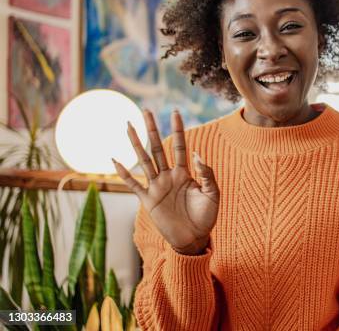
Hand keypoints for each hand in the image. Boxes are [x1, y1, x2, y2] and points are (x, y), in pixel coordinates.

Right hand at [113, 109, 219, 255]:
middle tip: (146, 110)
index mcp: (185, 173)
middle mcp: (168, 176)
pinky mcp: (149, 200)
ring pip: (144, 160)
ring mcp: (157, 187)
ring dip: (136, 143)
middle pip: (158, 147)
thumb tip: (196, 155)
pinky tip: (116, 160)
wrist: (194, 239)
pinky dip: (124, 173)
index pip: (180, 146)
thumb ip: (206, 174)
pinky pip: (134, 184)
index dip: (178, 130)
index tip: (175, 112)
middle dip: (152, 129)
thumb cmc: (206, 216)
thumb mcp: (212, 194)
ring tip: (128, 126)